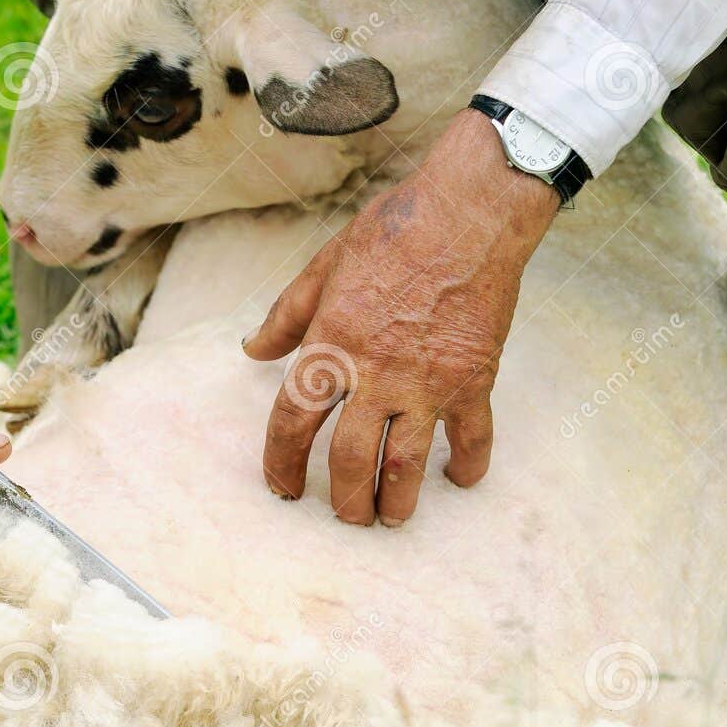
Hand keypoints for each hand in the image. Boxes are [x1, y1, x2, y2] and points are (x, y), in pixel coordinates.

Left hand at [242, 108, 559, 525]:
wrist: (471, 209)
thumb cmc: (395, 229)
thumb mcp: (324, 266)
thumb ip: (287, 316)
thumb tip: (253, 350)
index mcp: (332, 343)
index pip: (293, 420)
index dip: (281, 462)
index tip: (281, 487)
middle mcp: (376, 371)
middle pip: (350, 459)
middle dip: (344, 499)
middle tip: (346, 516)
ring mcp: (428, 381)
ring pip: (405, 464)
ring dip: (396, 501)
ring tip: (391, 517)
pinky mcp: (474, 379)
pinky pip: (471, 438)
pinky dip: (467, 466)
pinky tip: (458, 480)